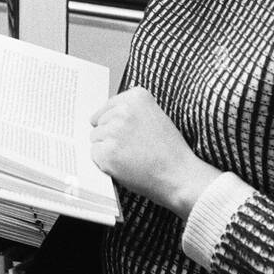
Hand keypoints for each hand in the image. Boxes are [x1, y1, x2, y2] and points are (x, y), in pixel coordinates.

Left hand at [90, 86, 221, 217]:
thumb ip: (132, 111)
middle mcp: (123, 110)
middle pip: (100, 121)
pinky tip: (124, 165)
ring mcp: (113, 131)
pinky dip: (105, 163)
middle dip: (111, 135)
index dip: (116, 122)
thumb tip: (104, 115)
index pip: (108, 106)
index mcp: (136, 97)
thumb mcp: (155, 116)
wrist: (179, 175)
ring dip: (108, 149)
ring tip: (131, 156)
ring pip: (96, 138)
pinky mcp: (106, 152)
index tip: (129, 132)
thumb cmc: (170, 151)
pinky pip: (95, 155)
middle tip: (134, 148)